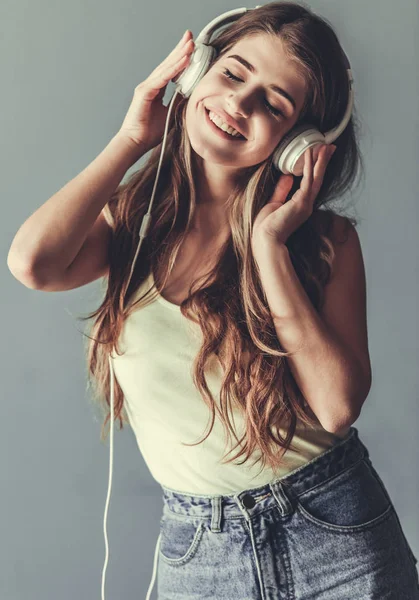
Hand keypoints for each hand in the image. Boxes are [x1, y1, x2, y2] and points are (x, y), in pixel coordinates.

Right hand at [117, 30, 194, 151]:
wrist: (135, 143)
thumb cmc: (149, 133)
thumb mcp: (170, 114)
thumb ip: (178, 102)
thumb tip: (192, 95)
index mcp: (156, 89)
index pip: (170, 70)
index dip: (180, 58)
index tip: (191, 47)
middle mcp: (150, 85)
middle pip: (167, 64)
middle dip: (180, 49)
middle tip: (191, 36)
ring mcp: (146, 87)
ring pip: (165, 68)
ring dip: (179, 55)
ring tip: (190, 44)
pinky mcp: (144, 93)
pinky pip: (162, 78)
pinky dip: (174, 68)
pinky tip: (184, 60)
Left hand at [251, 144, 336, 254]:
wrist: (266, 240)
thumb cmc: (267, 227)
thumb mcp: (273, 203)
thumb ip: (281, 190)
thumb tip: (287, 176)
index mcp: (300, 204)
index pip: (311, 182)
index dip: (315, 168)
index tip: (319, 155)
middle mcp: (306, 203)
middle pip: (318, 178)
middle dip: (323, 161)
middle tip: (330, 146)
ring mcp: (305, 203)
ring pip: (316, 177)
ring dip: (320, 160)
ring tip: (324, 146)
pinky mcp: (301, 203)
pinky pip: (307, 180)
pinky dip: (309, 166)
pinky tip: (310, 154)